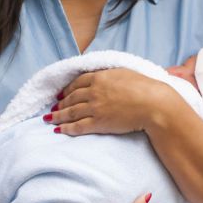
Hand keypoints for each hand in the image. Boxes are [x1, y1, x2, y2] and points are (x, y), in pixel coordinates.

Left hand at [48, 69, 169, 135]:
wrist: (152, 104)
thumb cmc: (144, 86)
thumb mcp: (124, 72)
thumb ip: (109, 74)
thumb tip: (103, 76)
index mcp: (99, 77)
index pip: (77, 83)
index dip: (67, 89)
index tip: (61, 94)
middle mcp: (93, 92)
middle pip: (71, 98)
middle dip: (60, 103)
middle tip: (53, 107)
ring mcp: (95, 108)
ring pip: (71, 112)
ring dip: (58, 115)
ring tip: (50, 118)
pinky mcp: (99, 123)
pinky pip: (78, 126)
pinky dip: (66, 128)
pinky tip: (58, 130)